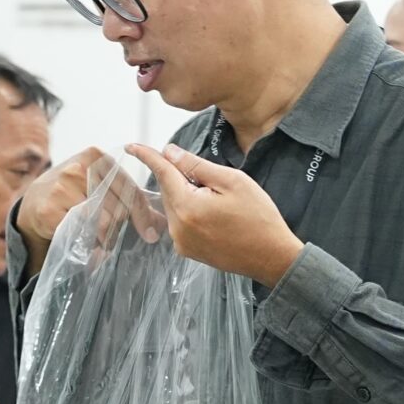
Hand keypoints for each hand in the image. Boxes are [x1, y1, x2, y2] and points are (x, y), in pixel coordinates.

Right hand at [16, 147, 163, 260]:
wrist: (34, 200)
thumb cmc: (74, 193)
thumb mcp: (98, 185)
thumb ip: (126, 196)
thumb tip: (160, 220)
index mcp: (96, 156)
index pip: (128, 188)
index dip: (142, 213)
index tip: (151, 233)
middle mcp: (79, 168)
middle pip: (116, 207)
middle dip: (120, 229)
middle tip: (116, 241)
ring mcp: (62, 187)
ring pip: (100, 221)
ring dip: (105, 238)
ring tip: (101, 244)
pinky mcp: (50, 208)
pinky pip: (80, 232)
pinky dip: (88, 243)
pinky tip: (85, 243)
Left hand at [124, 143, 306, 285]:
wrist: (272, 257)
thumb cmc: (258, 217)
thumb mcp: (233, 181)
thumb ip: (197, 166)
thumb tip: (170, 152)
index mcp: (187, 207)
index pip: (162, 173)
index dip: (147, 156)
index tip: (132, 146)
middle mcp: (177, 227)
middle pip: (168, 191)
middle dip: (181, 178)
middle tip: (212, 179)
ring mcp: (181, 242)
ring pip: (174, 206)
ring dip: (187, 196)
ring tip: (219, 200)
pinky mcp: (187, 251)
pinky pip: (180, 223)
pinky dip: (190, 212)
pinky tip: (214, 215)